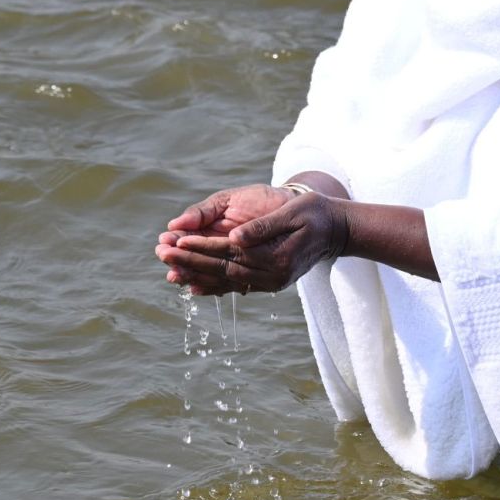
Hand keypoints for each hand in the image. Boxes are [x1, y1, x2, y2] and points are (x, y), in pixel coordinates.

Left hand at [155, 190, 346, 294]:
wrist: (337, 231)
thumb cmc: (315, 213)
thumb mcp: (293, 212)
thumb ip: (262, 226)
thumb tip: (234, 237)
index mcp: (277, 256)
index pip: (231, 252)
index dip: (202, 246)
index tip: (177, 240)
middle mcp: (272, 275)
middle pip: (223, 269)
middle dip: (190, 261)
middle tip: (162, 253)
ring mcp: (271, 282)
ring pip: (226, 281)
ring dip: (196, 275)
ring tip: (169, 271)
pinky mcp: (270, 283)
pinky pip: (236, 286)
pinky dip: (214, 287)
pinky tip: (193, 287)